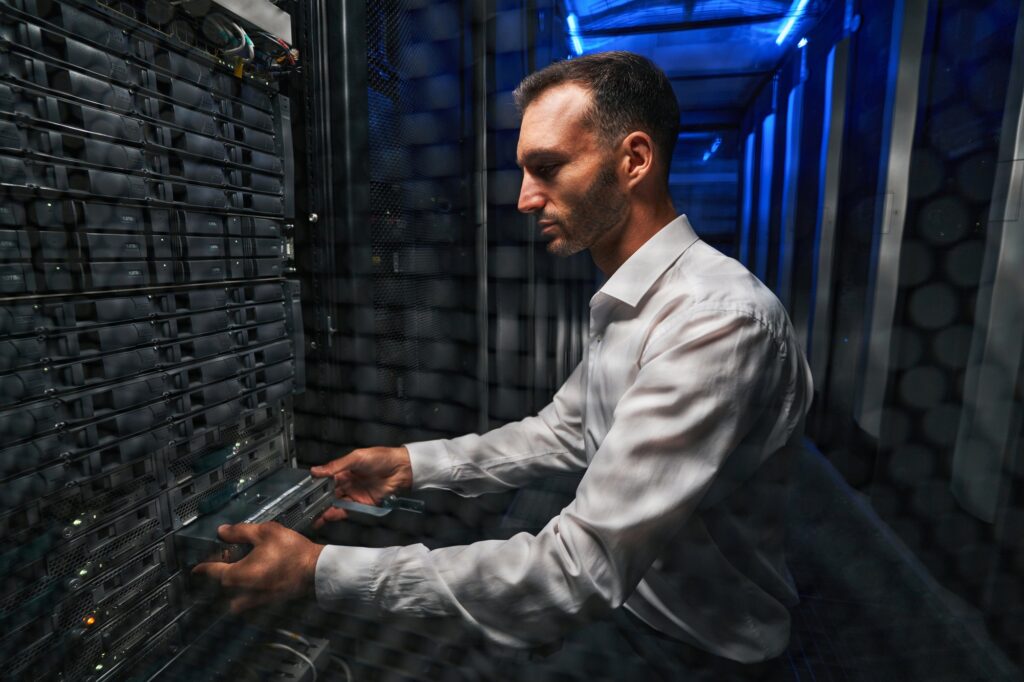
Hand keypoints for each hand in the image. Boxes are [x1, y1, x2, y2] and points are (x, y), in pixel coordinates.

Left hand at [191, 522, 323, 612]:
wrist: (315, 570)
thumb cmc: (291, 551)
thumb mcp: (265, 532)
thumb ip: (240, 532)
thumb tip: (222, 531)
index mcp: (237, 574)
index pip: (212, 571)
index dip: (202, 568)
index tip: (195, 569)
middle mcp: (242, 591)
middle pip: (223, 587)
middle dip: (221, 575)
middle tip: (226, 561)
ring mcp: (255, 600)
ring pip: (234, 600)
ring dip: (233, 590)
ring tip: (239, 576)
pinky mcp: (268, 603)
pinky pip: (249, 602)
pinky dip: (247, 594)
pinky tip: (257, 581)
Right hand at [310, 446, 411, 526]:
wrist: (401, 469)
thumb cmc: (381, 458)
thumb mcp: (356, 458)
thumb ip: (336, 466)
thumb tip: (316, 470)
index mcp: (344, 471)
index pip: (326, 480)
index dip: (315, 486)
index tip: (303, 493)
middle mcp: (347, 484)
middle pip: (328, 494)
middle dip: (317, 502)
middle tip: (304, 508)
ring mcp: (354, 495)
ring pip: (335, 504)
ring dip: (324, 510)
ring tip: (312, 517)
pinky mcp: (362, 504)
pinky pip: (346, 510)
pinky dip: (336, 514)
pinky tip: (326, 516)